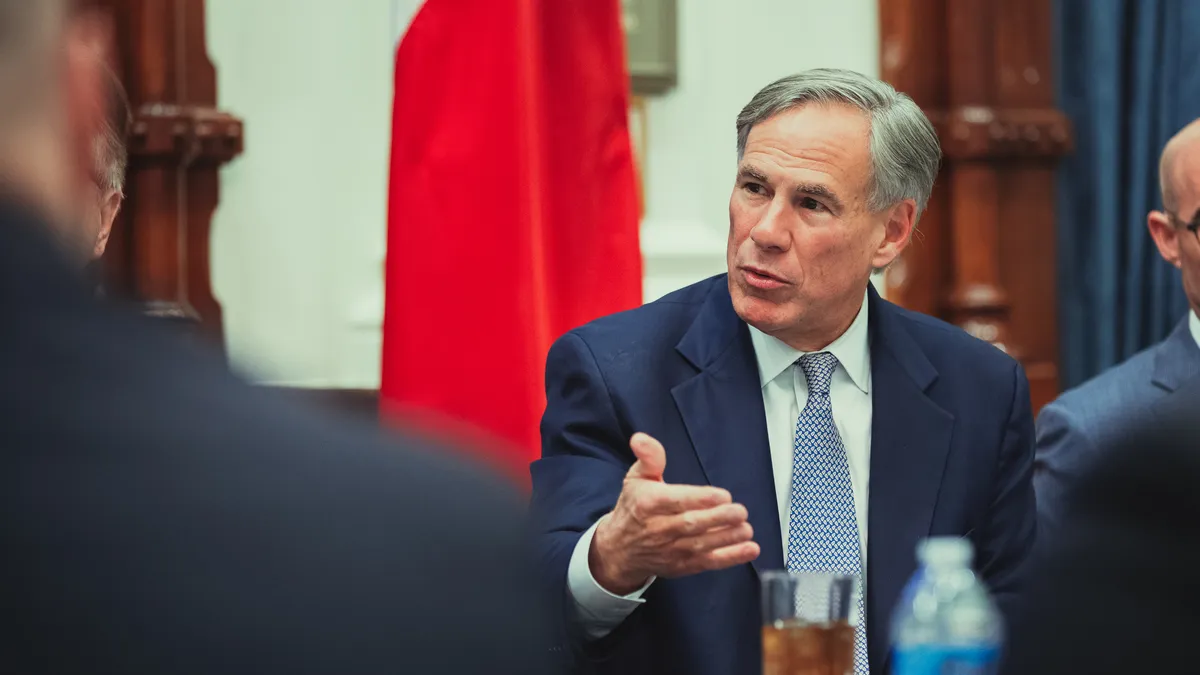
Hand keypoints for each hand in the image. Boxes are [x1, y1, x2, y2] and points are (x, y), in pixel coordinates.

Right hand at [589, 432, 760, 594]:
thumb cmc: (634, 507)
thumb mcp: (636, 478)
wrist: (620, 549)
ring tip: (746, 529)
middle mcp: (658, 529)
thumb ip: (648, 458)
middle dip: (719, 519)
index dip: (701, 499)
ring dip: (727, 538)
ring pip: (701, 545)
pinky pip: (707, 563)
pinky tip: (749, 549)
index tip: (723, 495)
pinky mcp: (681, 566)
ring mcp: (671, 551)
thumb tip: (641, 439)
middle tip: (740, 511)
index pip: (676, 501)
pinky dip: (730, 558)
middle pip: (691, 525)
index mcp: (648, 503)